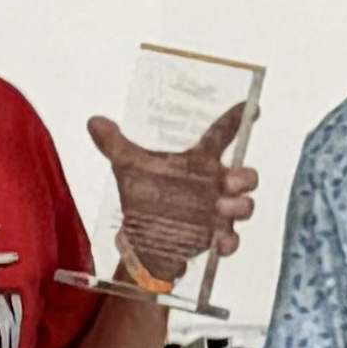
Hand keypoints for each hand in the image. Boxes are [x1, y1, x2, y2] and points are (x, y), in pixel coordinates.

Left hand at [87, 103, 259, 287]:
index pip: (223, 134)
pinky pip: (231, 239)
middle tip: (232, 180)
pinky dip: (228, 240)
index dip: (239, 119)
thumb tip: (95, 121)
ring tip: (222, 207)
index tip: (252, 107)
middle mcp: (214, 185)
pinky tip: (220, 240)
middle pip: (245, 175)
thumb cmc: (144, 198)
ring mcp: (218, 212)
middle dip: (246, 176)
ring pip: (244, 206)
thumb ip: (115, 144)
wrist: (141, 240)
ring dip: (239, 206)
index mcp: (198, 162)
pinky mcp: (214, 237)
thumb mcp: (129, 169)